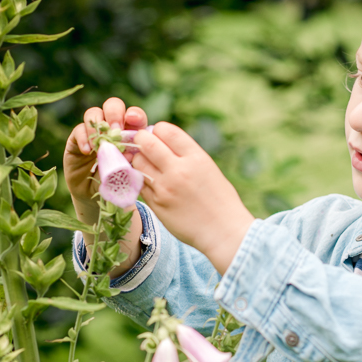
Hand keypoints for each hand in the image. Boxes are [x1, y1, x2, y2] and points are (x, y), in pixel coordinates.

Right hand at [63, 98, 147, 221]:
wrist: (96, 193)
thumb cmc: (117, 181)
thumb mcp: (128, 171)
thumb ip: (131, 160)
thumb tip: (130, 152)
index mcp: (130, 131)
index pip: (134, 115)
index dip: (135, 114)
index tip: (134, 121)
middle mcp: (111, 127)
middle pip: (113, 105)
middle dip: (115, 114)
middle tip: (116, 130)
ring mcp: (93, 131)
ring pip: (94, 112)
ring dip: (98, 124)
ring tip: (100, 142)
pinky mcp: (76, 139)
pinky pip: (78, 129)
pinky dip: (83, 138)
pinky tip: (87, 150)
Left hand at [131, 122, 255, 275]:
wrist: (223, 231)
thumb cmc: (220, 199)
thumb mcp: (208, 168)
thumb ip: (186, 154)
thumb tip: (161, 142)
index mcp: (196, 158)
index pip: (165, 130)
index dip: (157, 130)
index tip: (157, 137)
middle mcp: (179, 170)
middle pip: (145, 143)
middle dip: (140, 141)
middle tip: (142, 147)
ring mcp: (165, 188)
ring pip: (137, 163)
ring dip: (138, 161)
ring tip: (147, 166)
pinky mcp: (156, 204)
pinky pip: (140, 184)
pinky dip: (141, 180)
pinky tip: (150, 183)